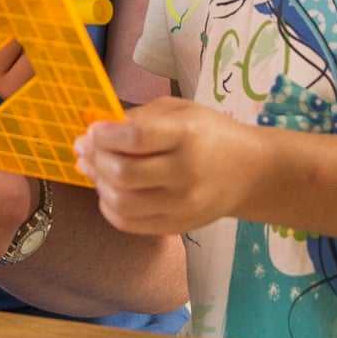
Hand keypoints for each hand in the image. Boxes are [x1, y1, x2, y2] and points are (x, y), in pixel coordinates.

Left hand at [73, 98, 263, 235]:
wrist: (251, 172)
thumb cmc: (211, 133)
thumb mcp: (181, 111)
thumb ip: (140, 118)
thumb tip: (95, 132)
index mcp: (188, 135)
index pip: (136, 137)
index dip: (105, 135)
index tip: (93, 130)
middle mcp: (185, 173)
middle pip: (124, 173)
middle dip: (96, 159)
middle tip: (86, 148)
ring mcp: (182, 205)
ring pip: (122, 202)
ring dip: (98, 184)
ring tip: (96, 169)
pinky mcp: (177, 226)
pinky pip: (129, 223)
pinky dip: (109, 207)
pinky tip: (109, 192)